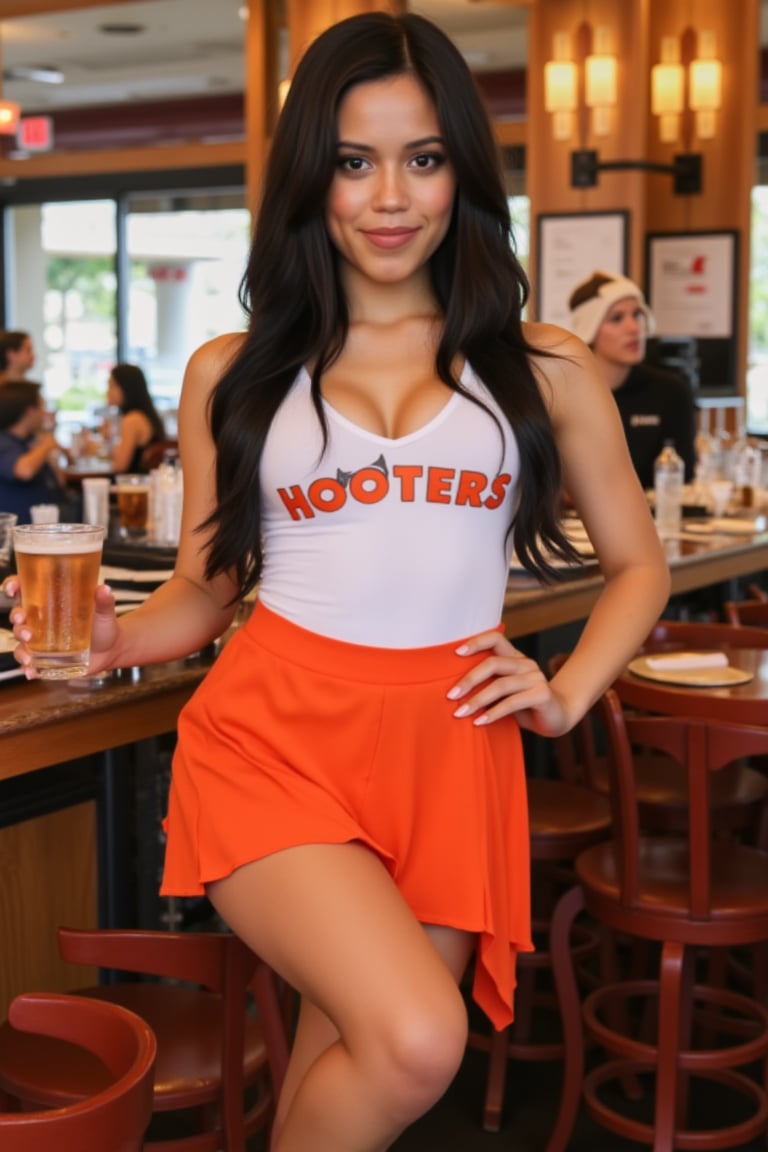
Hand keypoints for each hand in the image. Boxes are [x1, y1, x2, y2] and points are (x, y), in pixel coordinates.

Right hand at [6, 579, 119, 678]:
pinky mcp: (44, 658)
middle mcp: (41, 620)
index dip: (14, 586)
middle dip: (17, 618)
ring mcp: (40, 640)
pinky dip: (27, 668)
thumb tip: (103, 590)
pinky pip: (29, 663)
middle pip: (19, 615)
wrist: (110, 650)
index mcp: (50, 601)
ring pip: (20, 641)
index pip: (26, 589)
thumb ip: (103, 601)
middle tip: (24, 622)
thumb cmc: (103, 625)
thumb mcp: (104, 611)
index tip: (13, 589)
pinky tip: (32, 672)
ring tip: (29, 655)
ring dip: (20, 647)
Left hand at [447, 629, 568, 734]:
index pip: (495, 638)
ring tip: (460, 713)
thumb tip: (453, 690)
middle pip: (493, 663)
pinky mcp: (542, 694)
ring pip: (501, 685)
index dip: (476, 642)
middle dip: (469, 679)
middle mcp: (525, 663)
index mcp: (515, 657)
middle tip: (451, 695)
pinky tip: (480, 722)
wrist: (558, 717)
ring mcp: (536, 678)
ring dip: (477, 700)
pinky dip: (493, 713)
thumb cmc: (524, 705)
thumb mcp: (503, 692)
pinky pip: (512, 702)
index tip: (456, 653)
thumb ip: (487, 684)